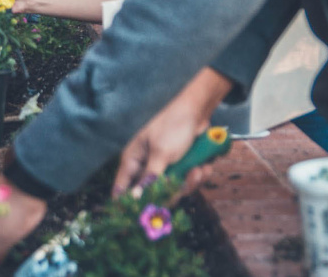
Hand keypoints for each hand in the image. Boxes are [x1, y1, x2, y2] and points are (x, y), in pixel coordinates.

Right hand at [112, 69, 232, 198]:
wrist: (197, 109)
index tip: (138, 217)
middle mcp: (147, 165)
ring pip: (175, 188)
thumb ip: (150, 178)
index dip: (127, 204)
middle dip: (174, 190)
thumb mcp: (161, 153)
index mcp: (134, 159)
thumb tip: (135, 199)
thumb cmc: (172, 125)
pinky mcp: (181, 164)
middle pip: (154, 193)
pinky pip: (188, 179)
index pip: (122, 187)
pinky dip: (199, 173)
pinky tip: (205, 164)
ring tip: (199, 169)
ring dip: (190, 181)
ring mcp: (165, 165)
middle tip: (187, 180)